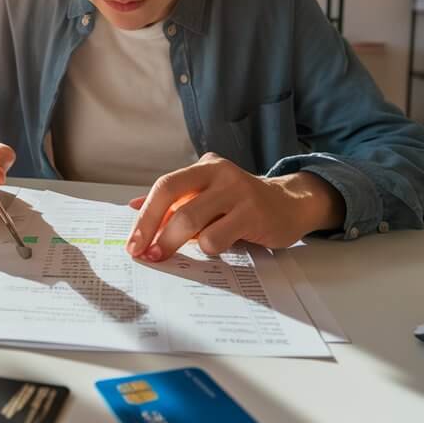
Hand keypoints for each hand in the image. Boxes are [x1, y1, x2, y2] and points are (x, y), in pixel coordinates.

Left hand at [125, 153, 344, 260]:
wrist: (289, 204)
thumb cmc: (240, 202)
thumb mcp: (207, 193)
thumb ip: (174, 199)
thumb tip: (134, 207)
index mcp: (203, 166)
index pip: (164, 187)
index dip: (146, 216)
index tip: (133, 242)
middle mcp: (219, 173)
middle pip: (174, 202)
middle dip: (154, 232)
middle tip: (146, 255)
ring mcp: (238, 192)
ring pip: (192, 221)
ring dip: (177, 244)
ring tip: (176, 255)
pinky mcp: (253, 214)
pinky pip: (216, 237)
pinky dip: (209, 247)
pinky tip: (218, 245)